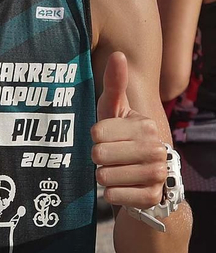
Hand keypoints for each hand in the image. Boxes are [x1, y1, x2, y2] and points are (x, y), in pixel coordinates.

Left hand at [92, 51, 168, 209]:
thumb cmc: (123, 139)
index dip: (96, 138)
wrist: (146, 179)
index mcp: (146, 126)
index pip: (96, 133)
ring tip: (118, 170)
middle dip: (98, 158)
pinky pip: (112, 196)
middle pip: (98, 155)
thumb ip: (114, 85)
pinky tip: (124, 187)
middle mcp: (157, 149)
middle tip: (112, 157)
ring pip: (103, 177)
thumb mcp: (115, 112)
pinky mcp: (151, 197)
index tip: (109, 138)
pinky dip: (111, 193)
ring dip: (103, 176)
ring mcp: (157, 175)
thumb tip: (119, 54)